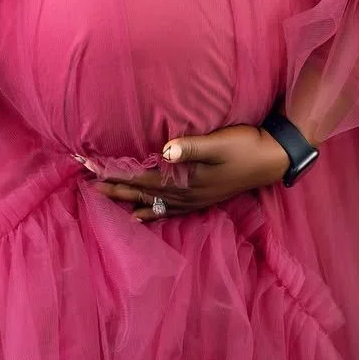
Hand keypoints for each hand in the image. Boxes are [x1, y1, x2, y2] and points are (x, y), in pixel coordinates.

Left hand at [91, 125, 290, 221]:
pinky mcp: (200, 199)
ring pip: (151, 202)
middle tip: (87, 184)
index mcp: (185, 180)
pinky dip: (150, 213)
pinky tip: (139, 216)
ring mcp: (192, 200)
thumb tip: (164, 151)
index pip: (141, 176)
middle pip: (141, 191)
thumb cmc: (244, 146)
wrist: (271, 160)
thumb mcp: (219, 142)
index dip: (116, 172)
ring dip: (127, 198)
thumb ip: (190, 147)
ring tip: (104, 198)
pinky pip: (167, 211)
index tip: (91, 167)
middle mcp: (185, 195)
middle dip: (114, 186)